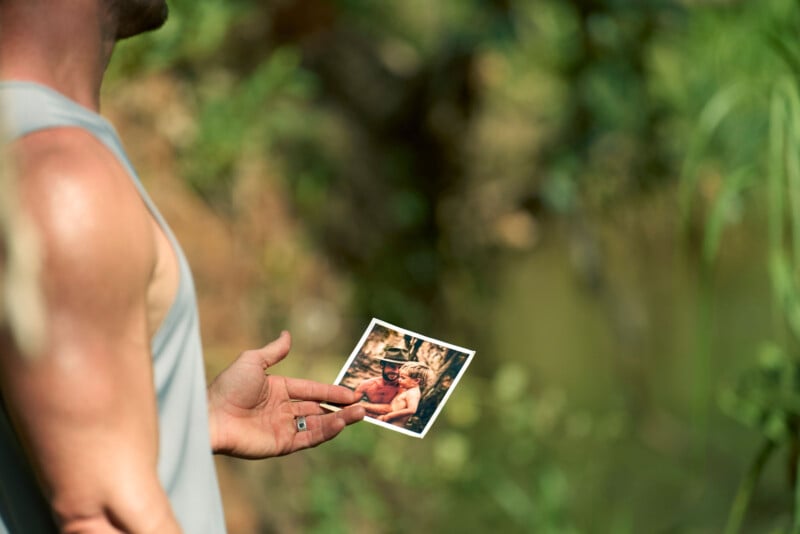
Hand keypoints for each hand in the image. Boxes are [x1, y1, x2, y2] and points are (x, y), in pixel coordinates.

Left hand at [207, 331, 364, 458]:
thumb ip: (274, 351)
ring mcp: (283, 428)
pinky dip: (326, 432)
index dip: (331, 391)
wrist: (211, 417)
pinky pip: (309, 438)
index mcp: (278, 390)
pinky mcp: (282, 445)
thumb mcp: (252, 361)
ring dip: (339, 420)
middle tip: (363, 406)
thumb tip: (287, 334)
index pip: (311, 390)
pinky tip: (340, 424)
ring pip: (318, 424)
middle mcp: (282, 410)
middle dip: (341, 408)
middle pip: (318, 409)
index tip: (352, 393)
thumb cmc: (229, 387)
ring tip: (360, 415)